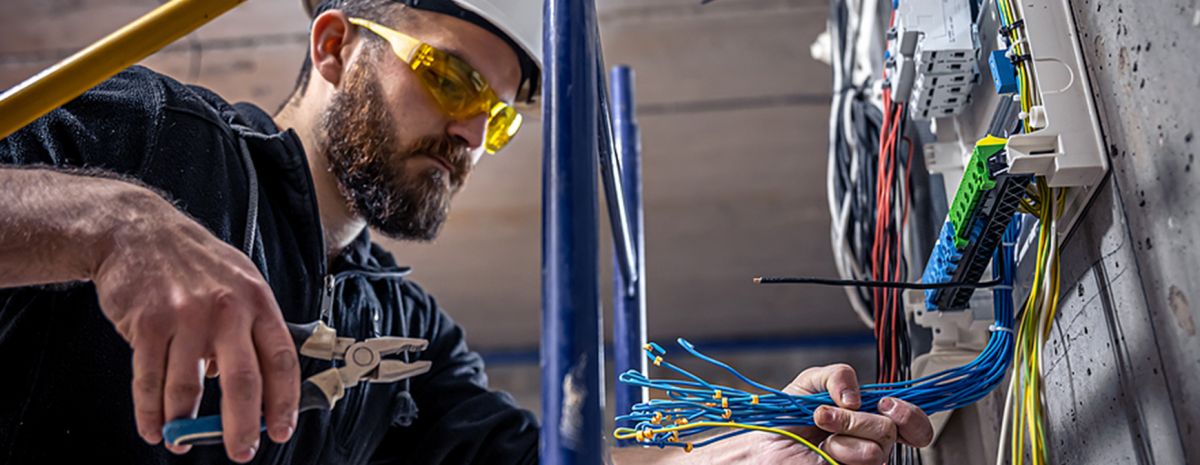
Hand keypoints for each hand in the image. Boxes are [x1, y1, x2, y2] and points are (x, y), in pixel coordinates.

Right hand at [91, 193, 299, 462]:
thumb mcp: (239, 281)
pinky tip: (154, 428)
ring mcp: (186, 316)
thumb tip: (252, 384)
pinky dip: (150, 412)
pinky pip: (150, 380)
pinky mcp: (147, 323)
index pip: (281, 359)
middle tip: (242, 452)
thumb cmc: (194, 260)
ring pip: (189, 388)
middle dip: (242, 426)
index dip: (284, 401)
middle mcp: (226, 310)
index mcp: (257, 301)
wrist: (137, 230)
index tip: (281, 430)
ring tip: (183, 442)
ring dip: (186, 425)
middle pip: (243, 381)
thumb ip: (249, 329)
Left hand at [704, 364, 933, 464]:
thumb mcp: (811, 382)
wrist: (764, 444)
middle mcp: (870, 440)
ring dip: (846, 428)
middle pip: (897, 426)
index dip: (910, 414)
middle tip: (831, 415)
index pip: (910, 422)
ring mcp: (864, 460)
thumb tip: (857, 395)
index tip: (888, 405)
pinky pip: (868, 457)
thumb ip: (838, 374)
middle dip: (859, 416)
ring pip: (882, 441)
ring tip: (822, 430)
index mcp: (867, 416)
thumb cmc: (784, 417)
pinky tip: (827, 449)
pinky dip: (844, 448)